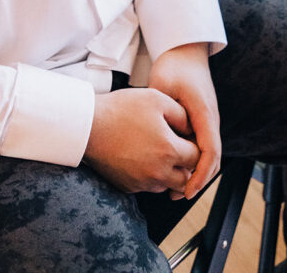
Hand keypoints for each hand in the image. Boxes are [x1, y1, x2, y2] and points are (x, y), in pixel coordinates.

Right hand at [83, 87, 200, 193]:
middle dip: (186, 165)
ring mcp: (142, 182)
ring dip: (170, 172)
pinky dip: (151, 176)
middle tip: (178, 147)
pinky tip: (143, 157)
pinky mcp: (128, 187)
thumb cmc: (122, 109)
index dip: (195, 145)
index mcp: (169, 150)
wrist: (89, 126)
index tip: (186, 136)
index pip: (197, 157)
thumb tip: (191, 130)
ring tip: (159, 151)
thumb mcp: (157, 100)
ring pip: (168, 185)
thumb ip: (182, 115)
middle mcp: (158, 172)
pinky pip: (148, 186)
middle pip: (186, 178)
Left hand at [149, 43, 220, 200]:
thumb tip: (156, 138)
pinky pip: (203, 145)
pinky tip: (177, 168)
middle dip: (199, 180)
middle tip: (178, 197)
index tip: (187, 190)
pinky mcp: (203, 120)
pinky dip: (194, 161)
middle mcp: (210, 118)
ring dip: (197, 173)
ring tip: (175, 189)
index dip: (200, 174)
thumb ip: (162, 113)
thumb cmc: (174, 66)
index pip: (209, 150)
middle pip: (213, 158)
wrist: (187, 51)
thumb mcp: (162, 86)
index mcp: (203, 111)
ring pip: (209, 154)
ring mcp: (209, 119)